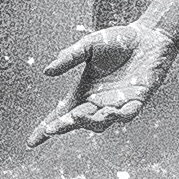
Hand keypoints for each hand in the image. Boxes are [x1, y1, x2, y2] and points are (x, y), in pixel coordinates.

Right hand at [34, 20, 176, 139]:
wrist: (148, 36)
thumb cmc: (118, 41)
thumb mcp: (89, 46)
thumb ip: (70, 57)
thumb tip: (47, 72)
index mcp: (84, 91)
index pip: (62, 113)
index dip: (47, 128)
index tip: (31, 143)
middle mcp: (99, 101)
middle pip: (79, 120)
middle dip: (66, 125)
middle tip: (55, 127)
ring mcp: (118, 104)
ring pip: (101, 122)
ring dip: (91, 120)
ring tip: (80, 114)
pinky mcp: (137, 100)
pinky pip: (128, 114)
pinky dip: (120, 115)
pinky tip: (113, 111)